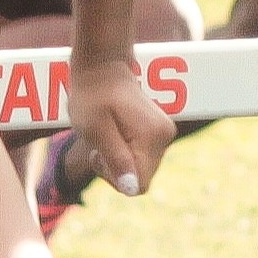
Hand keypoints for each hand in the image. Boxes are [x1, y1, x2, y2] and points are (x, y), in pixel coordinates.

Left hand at [62, 52, 177, 200]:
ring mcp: (165, 133)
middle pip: (141, 177)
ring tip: (107, 134)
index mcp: (151, 137)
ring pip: (142, 168)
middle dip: (116, 168)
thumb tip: (133, 189)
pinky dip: (126, 151)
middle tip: (100, 143)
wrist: (102, 68)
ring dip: (120, 160)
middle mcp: (165, 136)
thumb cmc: (93, 97)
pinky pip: (143, 156)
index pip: (138, 184)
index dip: (115, 178)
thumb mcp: (96, 131)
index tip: (100, 155)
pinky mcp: (160, 131)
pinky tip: (116, 132)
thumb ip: (116, 160)